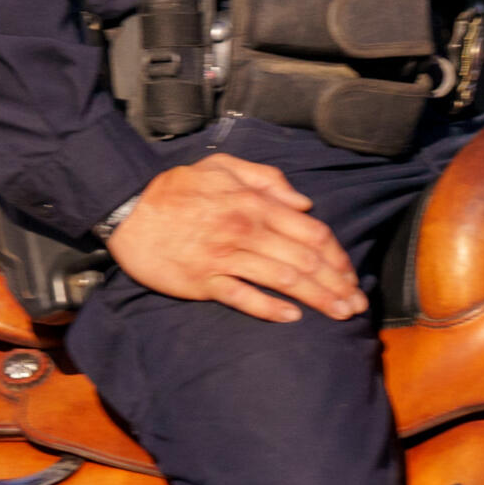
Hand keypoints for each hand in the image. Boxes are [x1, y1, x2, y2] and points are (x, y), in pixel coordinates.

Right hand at [105, 153, 363, 323]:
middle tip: (357, 304)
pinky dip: (270, 308)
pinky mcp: (202, 280)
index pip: (312, 233)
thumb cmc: (176, 188)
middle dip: (337, 284)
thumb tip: (304, 203)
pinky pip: (243, 297)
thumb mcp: (223, 167)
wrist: (127, 207)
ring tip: (340, 314)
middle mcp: (246, 230)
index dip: (337, 256)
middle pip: (306, 261)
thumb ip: (267, 180)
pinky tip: (292, 318)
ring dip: (317, 299)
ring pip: (283, 280)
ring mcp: (225, 257)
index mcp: (255, 204)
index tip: (350, 274)